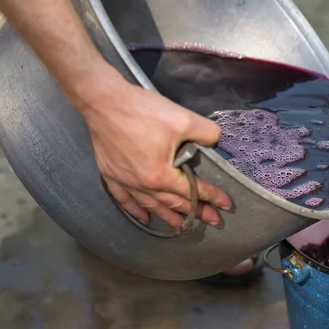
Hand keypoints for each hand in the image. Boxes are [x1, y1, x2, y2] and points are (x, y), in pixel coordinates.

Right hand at [71, 67, 231, 228]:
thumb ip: (206, 133)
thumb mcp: (183, 119)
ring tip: (182, 227)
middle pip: (174, 203)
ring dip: (168, 217)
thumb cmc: (142, 110)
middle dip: (195, 212)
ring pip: (151, 205)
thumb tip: (217, 141)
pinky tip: (143, 219)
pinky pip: (124, 199)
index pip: (192, 190)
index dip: (211, 197)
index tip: (225, 205)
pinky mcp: (110, 174)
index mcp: (161, 175)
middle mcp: (142, 184)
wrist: (103, 101)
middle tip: (212, 220)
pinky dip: (135, 210)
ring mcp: (125, 181)